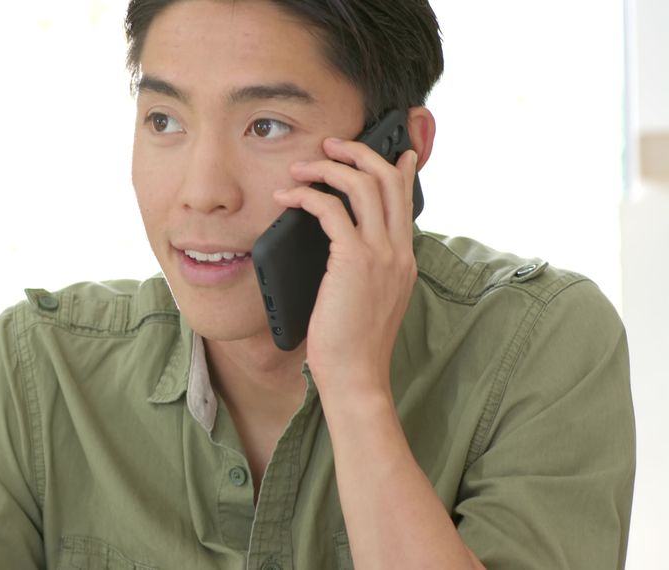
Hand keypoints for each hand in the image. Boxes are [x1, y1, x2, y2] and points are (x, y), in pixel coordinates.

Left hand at [273, 137, 418, 397]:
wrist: (357, 376)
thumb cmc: (352, 345)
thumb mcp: (368, 300)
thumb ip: (365, 271)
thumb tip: (340, 252)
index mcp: (403, 259)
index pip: (405, 200)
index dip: (397, 169)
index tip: (390, 150)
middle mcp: (397, 250)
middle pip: (388, 180)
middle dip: (359, 153)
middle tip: (332, 145)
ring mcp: (380, 254)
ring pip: (363, 185)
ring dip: (329, 167)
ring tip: (301, 166)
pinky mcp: (354, 260)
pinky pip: (332, 210)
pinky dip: (307, 196)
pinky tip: (288, 197)